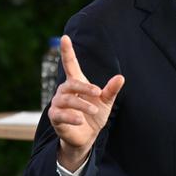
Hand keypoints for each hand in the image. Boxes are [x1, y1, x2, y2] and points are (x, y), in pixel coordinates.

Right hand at [48, 35, 123, 169]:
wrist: (86, 137)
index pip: (70, 64)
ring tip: (94, 110)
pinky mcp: (55, 117)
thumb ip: (110, 90)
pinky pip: (60, 114)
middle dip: (84, 87)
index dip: (67, 51)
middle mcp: (64, 91)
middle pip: (71, 84)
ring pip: (66, 99)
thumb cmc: (94, 116)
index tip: (65, 37)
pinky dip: (71, 116)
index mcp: (76, 83)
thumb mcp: (105, 103)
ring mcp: (58, 104)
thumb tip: (120, 77)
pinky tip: (80, 120)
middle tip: (98, 93)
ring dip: (81, 104)